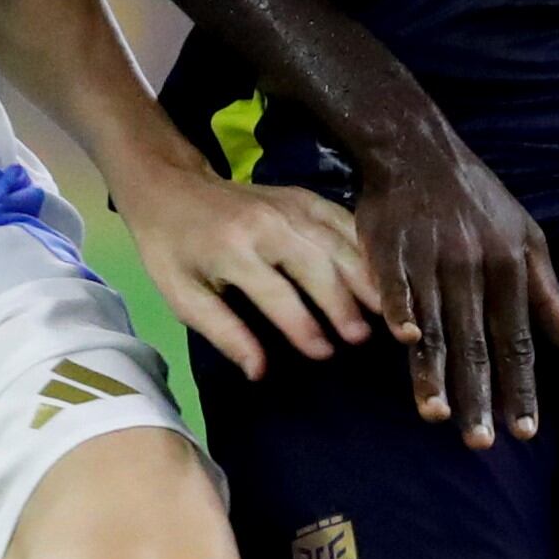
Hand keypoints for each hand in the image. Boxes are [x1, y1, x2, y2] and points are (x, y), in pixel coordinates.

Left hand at [108, 150, 384, 382]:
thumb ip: (224, 332)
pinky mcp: (304, 196)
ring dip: (365, 276)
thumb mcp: (183, 297)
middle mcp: (266, 223)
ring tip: (388, 310)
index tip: (324, 354)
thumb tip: (259, 371)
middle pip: (315, 264)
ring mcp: (289, 205)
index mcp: (231, 249)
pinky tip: (386, 271)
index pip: (274, 292)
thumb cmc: (173, 250)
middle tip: (364, 337)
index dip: (300, 325)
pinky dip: (366, 246)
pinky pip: (343, 220)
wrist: (170, 187)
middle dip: (342, 302)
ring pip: (337, 241)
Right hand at [352, 122, 558, 449]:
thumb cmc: (478, 199)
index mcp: (509, 268)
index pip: (517, 340)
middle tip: (480, 444)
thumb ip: (549, 297)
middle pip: (476, 343)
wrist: (417, 148)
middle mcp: (474, 267)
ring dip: (435, 372)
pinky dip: (401, 311)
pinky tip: (404, 342)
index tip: (524, 431)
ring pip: (437, 325)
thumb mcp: (528, 238)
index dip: (520, 387)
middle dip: (478, 397)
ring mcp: (431, 258)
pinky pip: (397, 286)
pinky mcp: (392, 249)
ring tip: (437, 415)